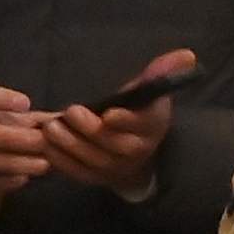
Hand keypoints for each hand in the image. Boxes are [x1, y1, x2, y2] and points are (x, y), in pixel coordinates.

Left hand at [31, 51, 193, 195]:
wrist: (134, 153)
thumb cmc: (137, 113)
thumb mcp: (149, 92)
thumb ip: (161, 73)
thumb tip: (187, 54)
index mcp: (152, 127)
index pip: (142, 125)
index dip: (126, 121)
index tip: (109, 113)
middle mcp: (137, 151)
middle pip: (114, 145)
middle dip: (90, 130)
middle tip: (69, 112)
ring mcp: (114, 168)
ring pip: (91, 159)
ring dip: (69, 144)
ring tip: (51, 127)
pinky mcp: (94, 178)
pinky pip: (76, 172)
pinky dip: (59, 160)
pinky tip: (46, 144)